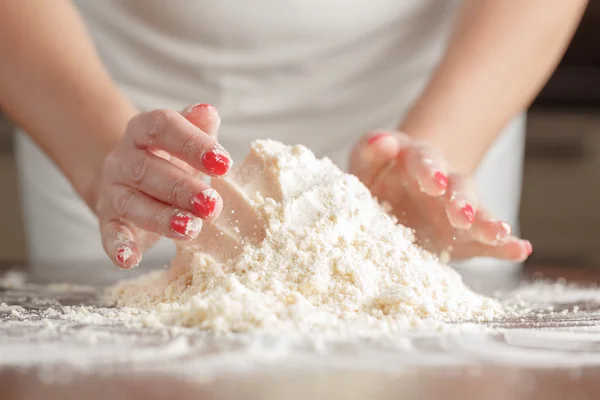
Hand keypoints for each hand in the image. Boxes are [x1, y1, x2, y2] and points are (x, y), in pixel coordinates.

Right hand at [94, 104, 231, 268]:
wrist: (130, 179)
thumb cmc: (170, 159)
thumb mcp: (186, 140)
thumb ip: (198, 127)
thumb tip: (208, 111)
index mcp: (143, 131)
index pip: (163, 127)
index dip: (193, 143)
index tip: (224, 163)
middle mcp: (123, 159)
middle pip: (148, 169)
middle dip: (182, 188)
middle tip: (212, 204)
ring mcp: (114, 191)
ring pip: (132, 203)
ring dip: (162, 218)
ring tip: (191, 229)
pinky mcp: (108, 220)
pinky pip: (109, 233)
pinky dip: (118, 246)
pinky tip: (130, 259)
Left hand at [350, 130, 531, 262]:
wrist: (391, 197)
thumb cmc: (376, 178)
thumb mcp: (365, 163)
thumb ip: (369, 151)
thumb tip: (384, 141)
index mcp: (418, 161)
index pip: (426, 160)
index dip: (430, 170)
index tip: (434, 182)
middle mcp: (445, 183)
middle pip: (459, 186)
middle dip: (461, 200)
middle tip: (462, 215)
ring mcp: (457, 210)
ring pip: (477, 212)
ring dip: (487, 222)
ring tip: (500, 233)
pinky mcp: (464, 237)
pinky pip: (486, 242)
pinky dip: (504, 246)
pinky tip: (520, 249)